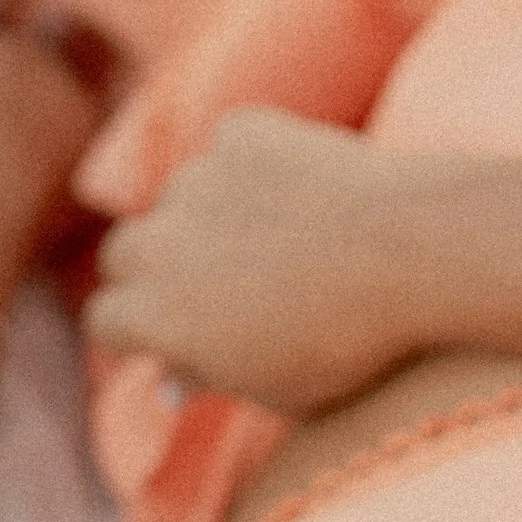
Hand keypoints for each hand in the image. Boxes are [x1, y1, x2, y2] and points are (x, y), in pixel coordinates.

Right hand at [82, 107, 436, 411]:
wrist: (415, 251)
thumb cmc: (349, 341)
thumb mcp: (275, 389)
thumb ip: (211, 377)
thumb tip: (172, 380)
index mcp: (152, 315)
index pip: (106, 321)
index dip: (135, 331)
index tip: (165, 335)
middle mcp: (156, 242)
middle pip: (125, 253)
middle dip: (153, 270)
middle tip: (207, 285)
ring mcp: (196, 180)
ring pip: (179, 198)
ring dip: (204, 215)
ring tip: (275, 240)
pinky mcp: (240, 133)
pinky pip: (229, 149)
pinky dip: (253, 166)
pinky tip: (303, 194)